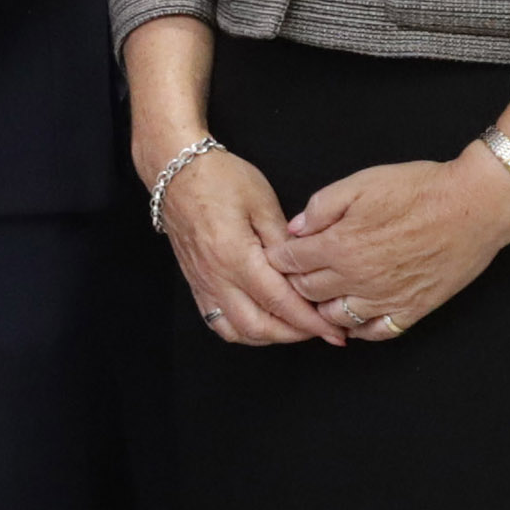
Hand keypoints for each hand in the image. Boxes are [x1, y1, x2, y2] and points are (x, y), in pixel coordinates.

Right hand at [152, 143, 336, 344]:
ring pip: (237, 331)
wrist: (176, 172)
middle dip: (294, 334)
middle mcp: (216, 277)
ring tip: (295, 328)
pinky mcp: (196, 284)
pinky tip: (262, 323)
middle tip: (321, 330)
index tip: (333, 330)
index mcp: (235, 256)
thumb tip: (304, 270)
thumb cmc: (219, 178)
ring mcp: (203, 284)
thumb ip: (283, 241)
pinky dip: (243, 331)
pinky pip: (218, 322)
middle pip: (259, 326)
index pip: (279, 301)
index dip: (310, 321)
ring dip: (269, 337)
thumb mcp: (262, 201)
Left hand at [270, 152, 509, 342]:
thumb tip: (295, 229)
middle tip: (296, 274)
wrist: (475, 206)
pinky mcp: (411, 310)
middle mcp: (357, 279)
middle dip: (295, 283)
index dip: (278, 258)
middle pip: (306, 293)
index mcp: (340, 245)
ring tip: (323, 295)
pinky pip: (374, 332)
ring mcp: (384, 299)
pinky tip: (355, 317)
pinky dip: (358, 329)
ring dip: (323, 308)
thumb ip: (321, 206)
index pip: (289, 263)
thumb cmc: (420, 189)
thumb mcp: (362, 182)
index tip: (278, 255)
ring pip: (335, 318)